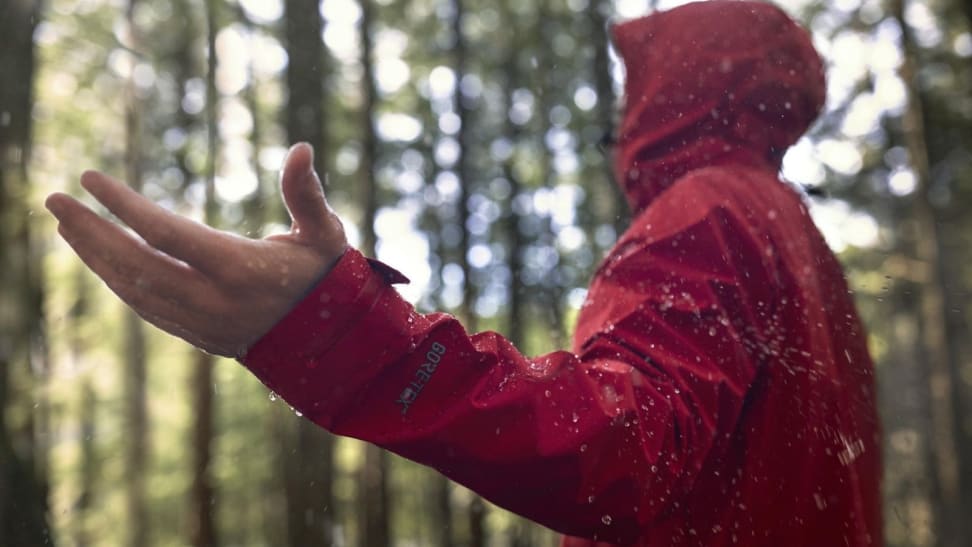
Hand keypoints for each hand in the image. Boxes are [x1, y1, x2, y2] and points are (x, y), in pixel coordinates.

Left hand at [46, 143, 347, 357]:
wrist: (332, 342)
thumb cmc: (326, 277)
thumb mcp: (324, 234)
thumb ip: (306, 193)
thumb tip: (302, 148)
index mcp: (240, 270)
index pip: (165, 234)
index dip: (124, 205)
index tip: (91, 178)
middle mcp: (213, 301)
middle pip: (135, 265)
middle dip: (91, 232)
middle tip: (55, 201)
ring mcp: (202, 324)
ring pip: (133, 290)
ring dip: (96, 257)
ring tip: (67, 226)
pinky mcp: (198, 336)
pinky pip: (146, 308)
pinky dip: (118, 281)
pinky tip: (101, 259)